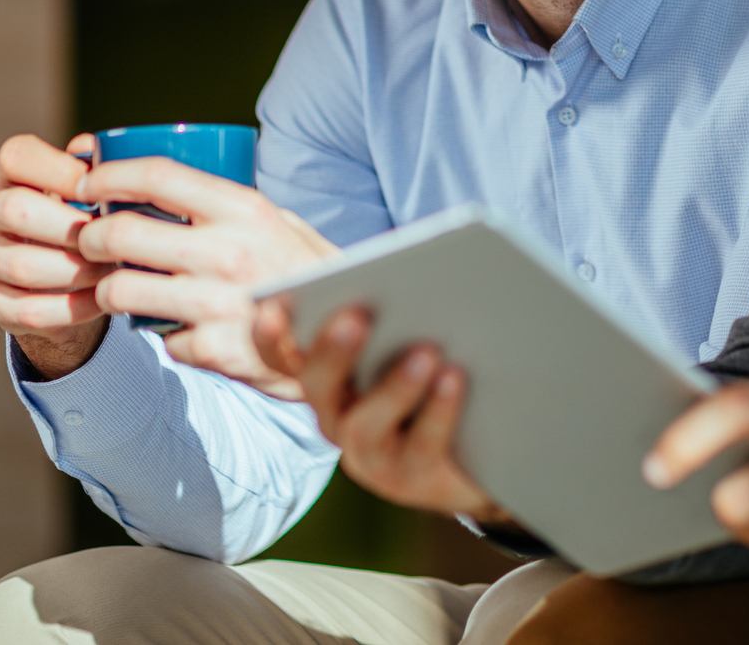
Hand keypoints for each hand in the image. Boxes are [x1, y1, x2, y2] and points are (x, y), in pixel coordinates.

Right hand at [0, 133, 113, 376]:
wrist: (65, 282)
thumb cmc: (84, 222)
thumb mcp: (90, 193)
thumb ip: (95, 170)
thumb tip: (92, 148)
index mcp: (10, 175)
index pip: (17, 156)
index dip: (60, 171)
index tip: (100, 190)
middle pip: (16, 210)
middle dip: (72, 228)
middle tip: (112, 240)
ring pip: (22, 265)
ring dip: (76, 271)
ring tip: (113, 271)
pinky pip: (27, 309)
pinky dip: (70, 308)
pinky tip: (100, 301)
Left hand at [76, 157, 335, 398]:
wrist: (354, 344)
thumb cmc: (307, 272)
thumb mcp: (280, 223)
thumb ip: (228, 205)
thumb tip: (154, 179)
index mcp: (246, 209)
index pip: (158, 176)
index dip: (110, 175)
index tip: (87, 182)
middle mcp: (230, 252)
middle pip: (122, 233)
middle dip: (91, 238)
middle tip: (90, 243)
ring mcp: (219, 305)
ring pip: (120, 290)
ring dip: (107, 290)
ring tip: (117, 288)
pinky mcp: (213, 352)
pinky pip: (157, 338)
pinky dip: (160, 335)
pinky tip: (177, 329)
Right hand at [254, 301, 504, 519]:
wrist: (479, 451)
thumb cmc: (433, 376)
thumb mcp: (409, 338)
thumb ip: (396, 310)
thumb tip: (413, 270)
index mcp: (326, 374)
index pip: (279, 354)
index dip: (268, 333)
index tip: (274, 304)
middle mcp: (335, 416)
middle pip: (318, 385)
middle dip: (332, 352)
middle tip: (355, 317)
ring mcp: (369, 453)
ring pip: (366, 425)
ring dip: (395, 387)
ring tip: (427, 352)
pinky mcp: (410, 477)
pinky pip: (420, 446)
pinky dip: (439, 411)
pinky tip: (456, 378)